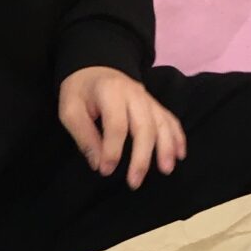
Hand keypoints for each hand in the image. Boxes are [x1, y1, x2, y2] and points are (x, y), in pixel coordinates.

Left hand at [58, 67, 186, 190]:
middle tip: (134, 182)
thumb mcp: (70, 110)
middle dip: (142, 157)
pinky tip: (180, 155)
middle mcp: (134, 94)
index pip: (116, 125)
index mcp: (110, 92)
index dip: (112, 150)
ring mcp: (148, 99)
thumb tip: (98, 163)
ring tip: (166, 170)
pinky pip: (170, 120)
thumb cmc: (81, 92)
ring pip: (162, 123)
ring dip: (166, 148)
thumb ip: (83, 136)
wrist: (95, 69)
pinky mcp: (155, 105)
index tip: (105, 170)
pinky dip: (178, 137)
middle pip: (144, 126)